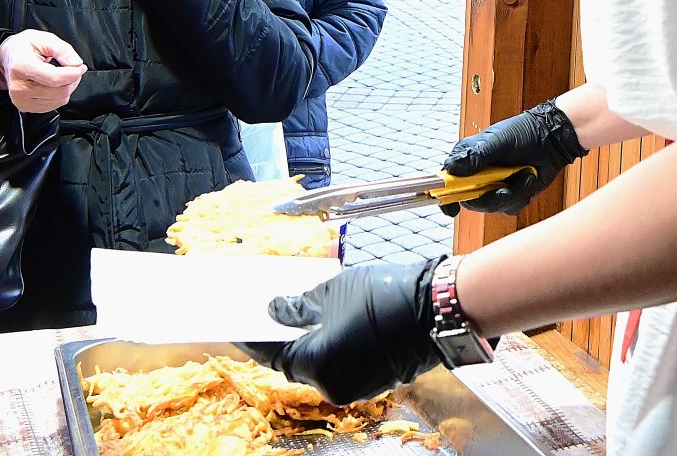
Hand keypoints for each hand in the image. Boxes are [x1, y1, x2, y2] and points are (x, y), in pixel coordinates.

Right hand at [0, 29, 85, 113]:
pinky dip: (60, 94)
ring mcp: (21, 100)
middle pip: (60, 91)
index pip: (55, 78)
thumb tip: (76, 63)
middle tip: (73, 68)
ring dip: (67, 87)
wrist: (6, 58)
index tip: (81, 67)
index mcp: (22, 67)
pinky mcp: (25, 107)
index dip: (74, 74)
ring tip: (62, 74)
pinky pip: (54, 105)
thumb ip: (62, 49)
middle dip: (73, 79)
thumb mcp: (43, 38)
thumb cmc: (23, 47)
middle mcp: (19, 87)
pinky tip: (54, 83)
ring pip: (59, 100)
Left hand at [251, 259, 440, 403]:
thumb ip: (299, 306)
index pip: (274, 354)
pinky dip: (334, 345)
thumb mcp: (333, 291)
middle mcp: (334, 384)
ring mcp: (356, 386)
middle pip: (298, 361)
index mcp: (318, 364)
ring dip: (312, 340)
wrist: (436, 306)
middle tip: (274, 312)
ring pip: (322, 363)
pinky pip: (343, 363)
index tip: (240, 325)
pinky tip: (332, 323)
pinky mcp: (374, 381)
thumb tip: (278, 310)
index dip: (256, 337)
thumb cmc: (385, 296)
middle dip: (286, 336)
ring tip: (304, 312)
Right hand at [442, 99, 586, 216]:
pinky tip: (529, 178)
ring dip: (511, 194)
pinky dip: (522, 195)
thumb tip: (451, 168)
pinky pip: (510, 208)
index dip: (447, 195)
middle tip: (505, 188)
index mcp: (468, 158)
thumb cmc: (524, 133)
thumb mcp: (498, 141)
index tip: (451, 208)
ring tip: (524, 174)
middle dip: (489, 198)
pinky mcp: (511, 195)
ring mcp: (494, 186)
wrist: (553, 139)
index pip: (448, 180)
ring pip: (492, 207)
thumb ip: (475, 155)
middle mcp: (478, 175)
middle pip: (470, 200)